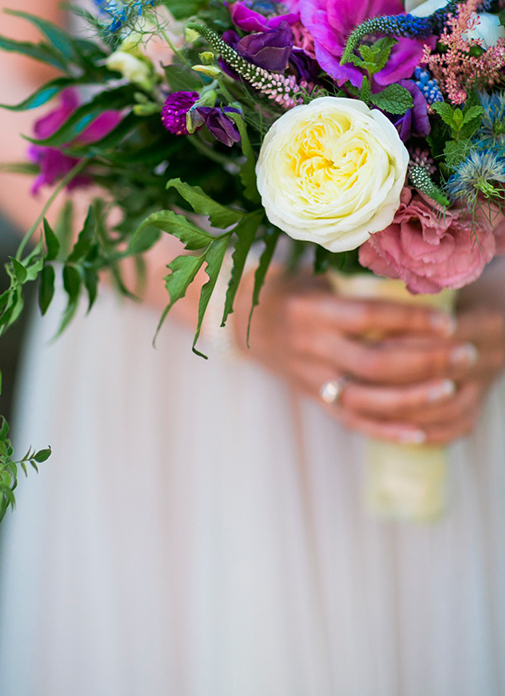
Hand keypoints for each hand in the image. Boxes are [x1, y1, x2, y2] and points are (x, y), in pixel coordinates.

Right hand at [233, 270, 504, 444]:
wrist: (246, 323)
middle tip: (464, 353)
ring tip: (451, 388)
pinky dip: (386, 431)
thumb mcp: (318, 277)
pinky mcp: (314, 399)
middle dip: (425, 360)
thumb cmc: (294, 291)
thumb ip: (360, 285)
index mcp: (312, 309)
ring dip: (414, 397)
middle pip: (374, 362)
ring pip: (367, 398)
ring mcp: (311, 378)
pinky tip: (419, 434)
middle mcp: (311, 346)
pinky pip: (352, 421)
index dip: (409, 321)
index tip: (448, 322)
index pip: (367, 316)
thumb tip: (420, 283)